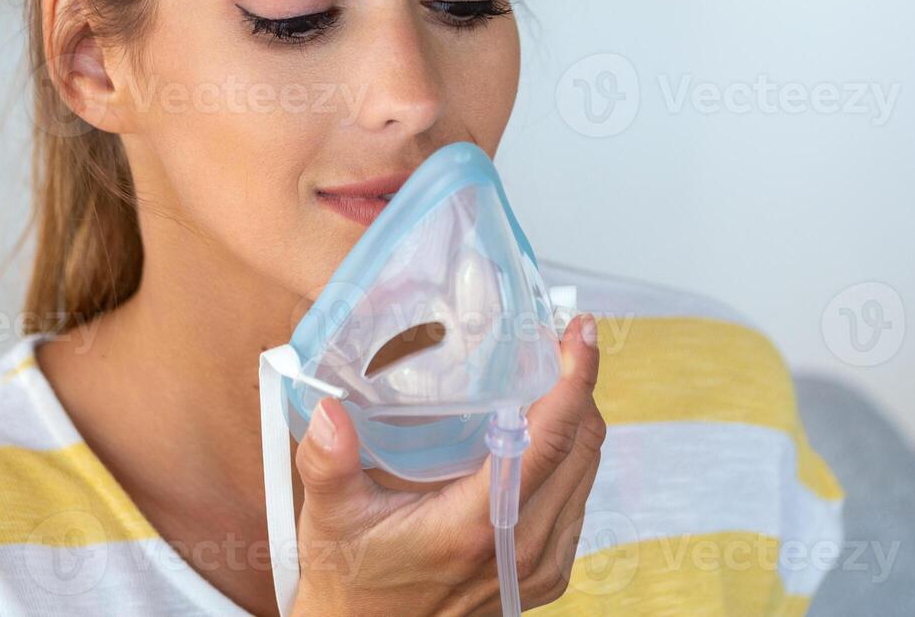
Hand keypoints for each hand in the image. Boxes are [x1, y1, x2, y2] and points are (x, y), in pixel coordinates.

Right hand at [287, 313, 604, 615]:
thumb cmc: (350, 580)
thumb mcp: (330, 518)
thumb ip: (327, 462)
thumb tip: (330, 411)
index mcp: (476, 526)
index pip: (548, 440)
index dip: (574, 380)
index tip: (580, 333)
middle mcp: (520, 548)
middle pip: (581, 448)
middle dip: (578, 387)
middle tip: (554, 342)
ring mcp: (538, 565)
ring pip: (587, 474)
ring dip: (577, 421)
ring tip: (549, 376)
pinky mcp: (542, 575)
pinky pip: (577, 502)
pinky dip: (570, 458)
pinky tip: (542, 433)